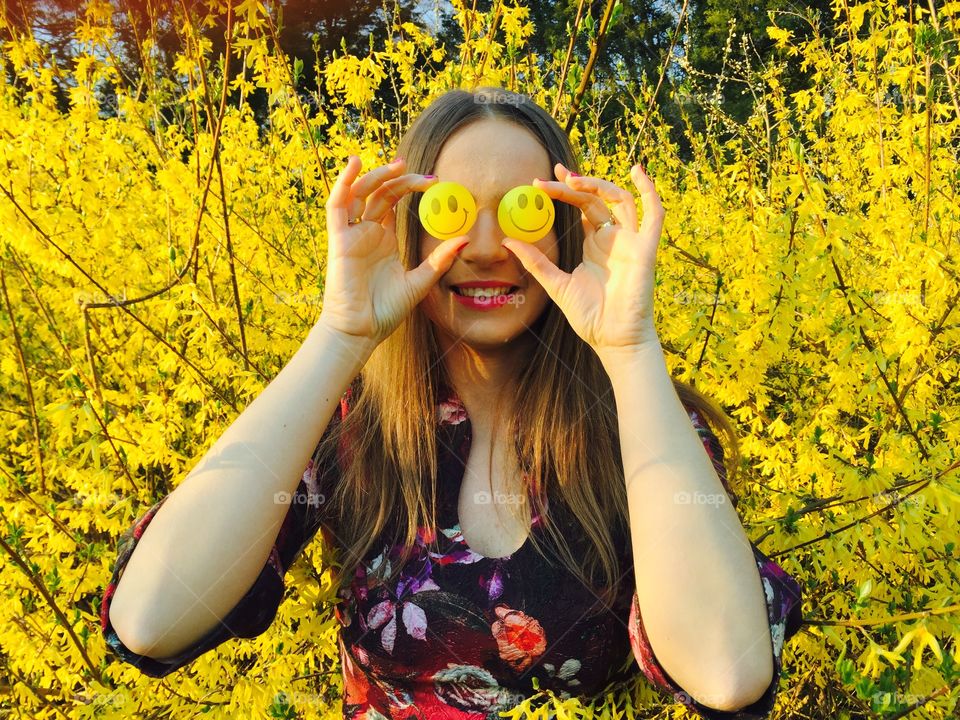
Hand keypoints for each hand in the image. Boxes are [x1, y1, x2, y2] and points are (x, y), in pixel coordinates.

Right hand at [319, 156, 462, 344]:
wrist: (362, 331)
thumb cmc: (385, 310)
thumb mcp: (420, 282)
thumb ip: (440, 260)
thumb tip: (465, 239)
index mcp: (383, 239)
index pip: (392, 201)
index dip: (410, 186)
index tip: (435, 182)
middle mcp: (366, 232)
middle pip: (380, 193)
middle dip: (400, 179)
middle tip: (425, 176)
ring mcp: (351, 234)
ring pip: (360, 193)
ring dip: (377, 175)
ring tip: (399, 165)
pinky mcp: (339, 240)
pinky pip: (337, 205)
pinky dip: (343, 182)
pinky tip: (353, 164)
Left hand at [501, 162, 664, 361]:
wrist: (613, 340)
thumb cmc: (590, 316)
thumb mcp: (556, 284)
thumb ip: (535, 261)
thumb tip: (508, 240)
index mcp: (595, 245)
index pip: (583, 207)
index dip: (566, 190)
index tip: (542, 181)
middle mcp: (613, 239)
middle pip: (597, 199)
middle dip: (576, 184)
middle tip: (553, 174)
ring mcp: (630, 242)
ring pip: (621, 200)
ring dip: (600, 185)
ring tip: (574, 180)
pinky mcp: (645, 250)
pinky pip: (654, 217)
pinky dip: (651, 193)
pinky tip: (639, 173)